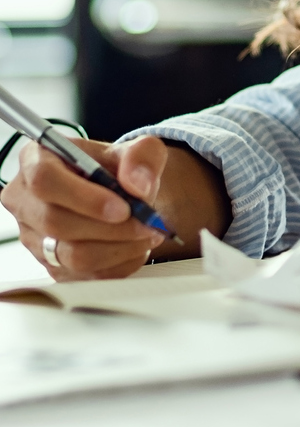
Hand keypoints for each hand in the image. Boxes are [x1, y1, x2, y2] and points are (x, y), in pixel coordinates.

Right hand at [0, 136, 169, 280]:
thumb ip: (143, 158)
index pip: (44, 180)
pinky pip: (85, 275)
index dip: (84, 197)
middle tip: (146, 223)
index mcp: (37, 159)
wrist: (123, 196)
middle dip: (112, 227)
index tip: (123, 207)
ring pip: (71, 255)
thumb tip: (138, 185)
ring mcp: (34, 236)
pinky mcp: (51, 265)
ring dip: (119, 248)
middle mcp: (25, 199)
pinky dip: (119, 264)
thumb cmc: (121, 169)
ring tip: (148, 233)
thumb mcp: (141, 150)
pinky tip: (136, 247)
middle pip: (56, 222)